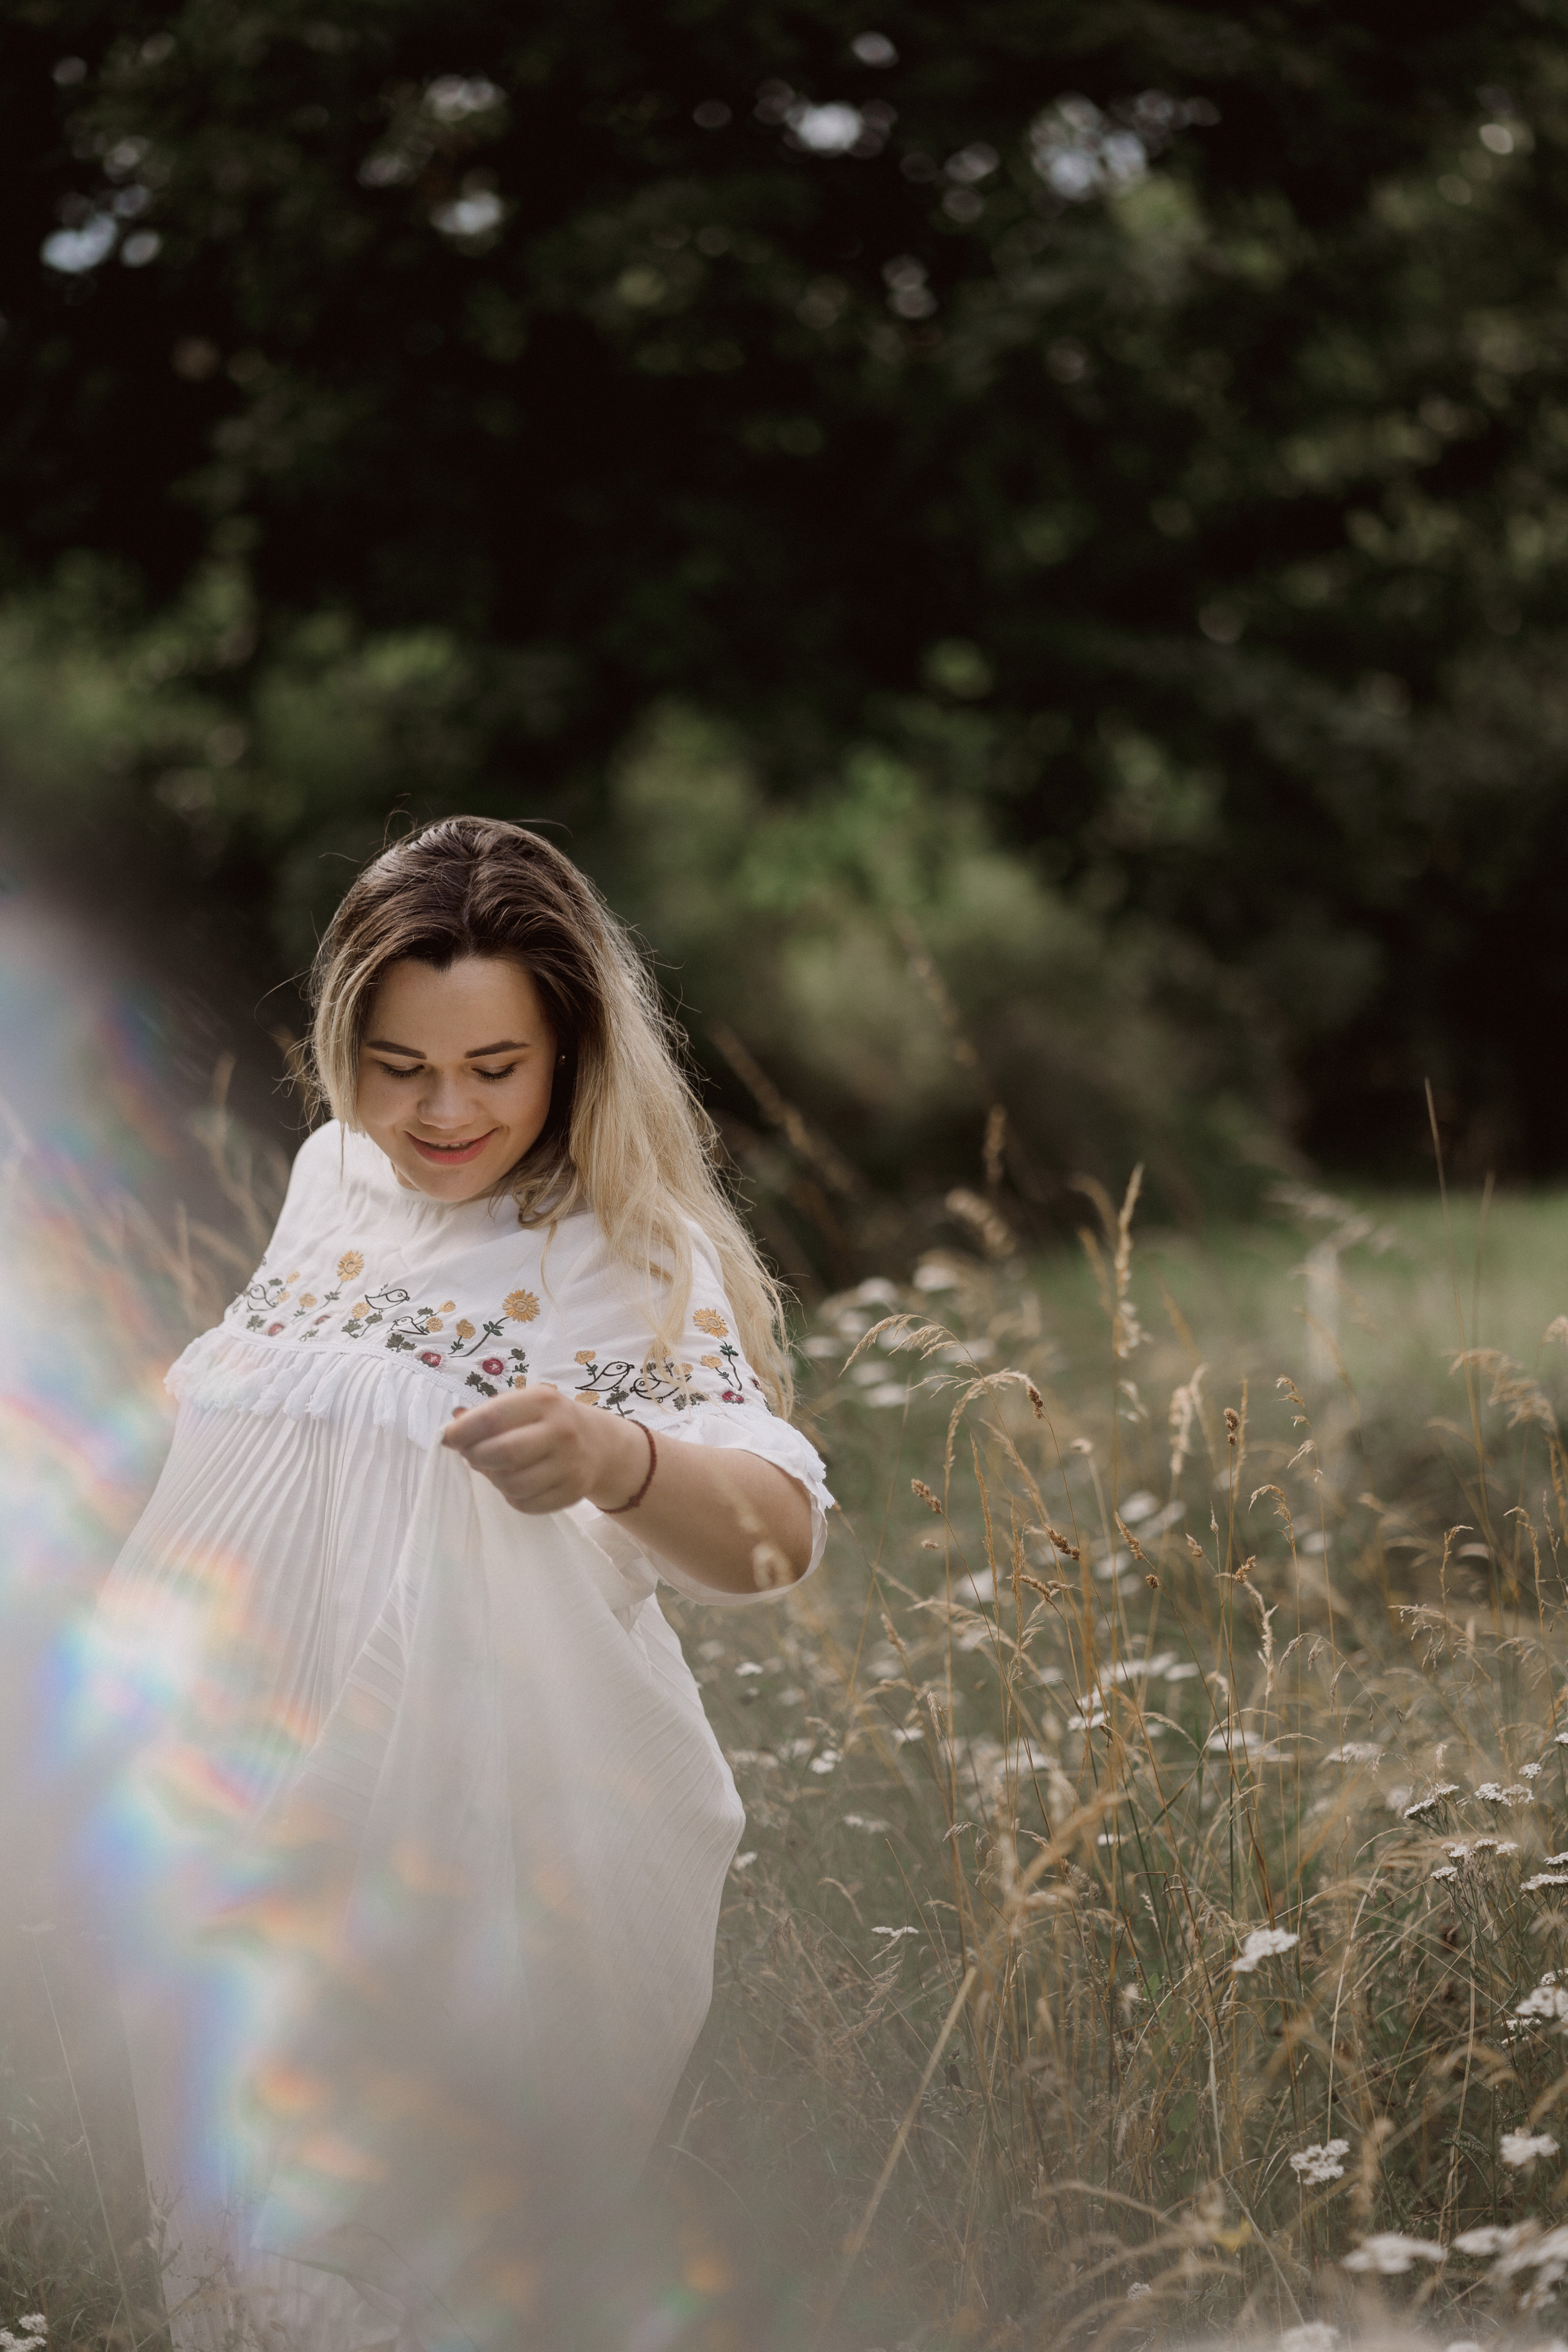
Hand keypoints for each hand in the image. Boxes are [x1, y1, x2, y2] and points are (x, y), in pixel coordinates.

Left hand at [440, 1385, 650, 1515]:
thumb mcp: (524, 1404)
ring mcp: (569, 1464)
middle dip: (476, 1457)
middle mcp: (561, 1431)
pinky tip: (516, 1482)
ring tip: (496, 1469)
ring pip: (511, 1484)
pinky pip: (525, 1504)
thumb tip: (449, 1433)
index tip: (448, 1438)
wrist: (597, 1444)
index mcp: (544, 1401)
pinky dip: (511, 1496)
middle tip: (472, 1456)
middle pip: (502, 1454)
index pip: (492, 1418)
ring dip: (493, 1479)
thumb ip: (487, 1415)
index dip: (463, 1432)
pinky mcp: (572, 1492)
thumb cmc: (548, 1421)